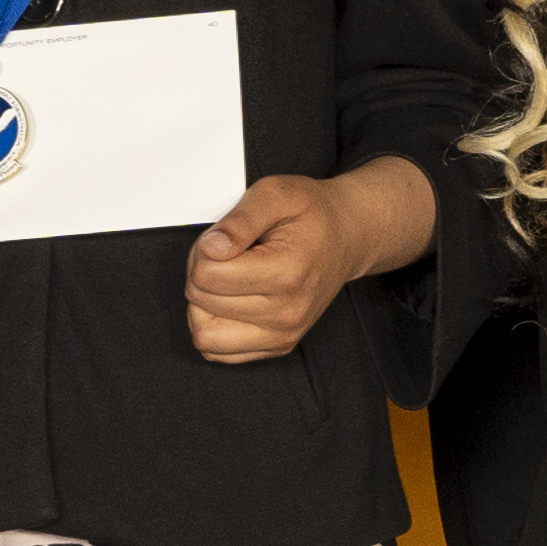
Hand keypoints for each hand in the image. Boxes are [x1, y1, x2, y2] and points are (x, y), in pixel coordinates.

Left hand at [183, 173, 362, 366]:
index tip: (226, 239)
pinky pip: (218, 352)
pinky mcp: (277, 346)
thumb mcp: (276, 193)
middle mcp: (287, 312)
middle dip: (201, 272)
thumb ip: (241, 219)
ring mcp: (283, 334)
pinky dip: (213, 326)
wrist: (345, 237)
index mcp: (287, 273)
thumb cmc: (312, 215)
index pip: (207, 275)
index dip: (204, 249)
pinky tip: (229, 301)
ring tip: (226, 280)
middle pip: (201, 301)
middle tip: (228, 254)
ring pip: (204, 335)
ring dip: (203, 305)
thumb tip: (211, 248)